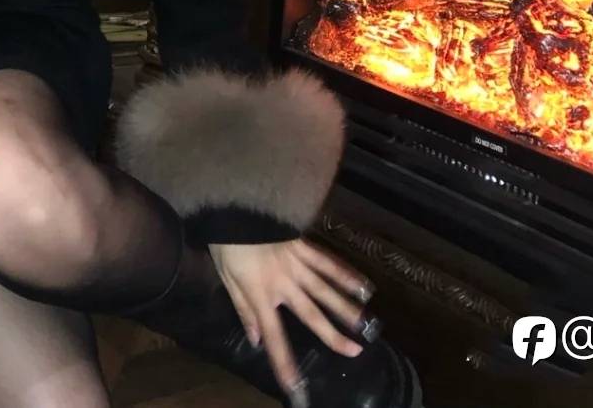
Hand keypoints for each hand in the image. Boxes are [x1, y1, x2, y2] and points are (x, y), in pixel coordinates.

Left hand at [209, 238, 371, 402]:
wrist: (233, 206)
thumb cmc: (226, 245)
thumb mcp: (226, 280)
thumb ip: (243, 310)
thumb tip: (255, 340)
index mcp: (260, 295)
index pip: (274, 337)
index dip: (284, 363)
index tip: (296, 386)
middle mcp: (283, 283)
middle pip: (311, 314)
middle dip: (333, 335)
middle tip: (355, 351)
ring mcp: (295, 263)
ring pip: (324, 289)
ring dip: (346, 306)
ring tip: (366, 323)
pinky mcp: (302, 245)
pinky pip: (326, 261)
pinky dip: (344, 273)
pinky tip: (362, 283)